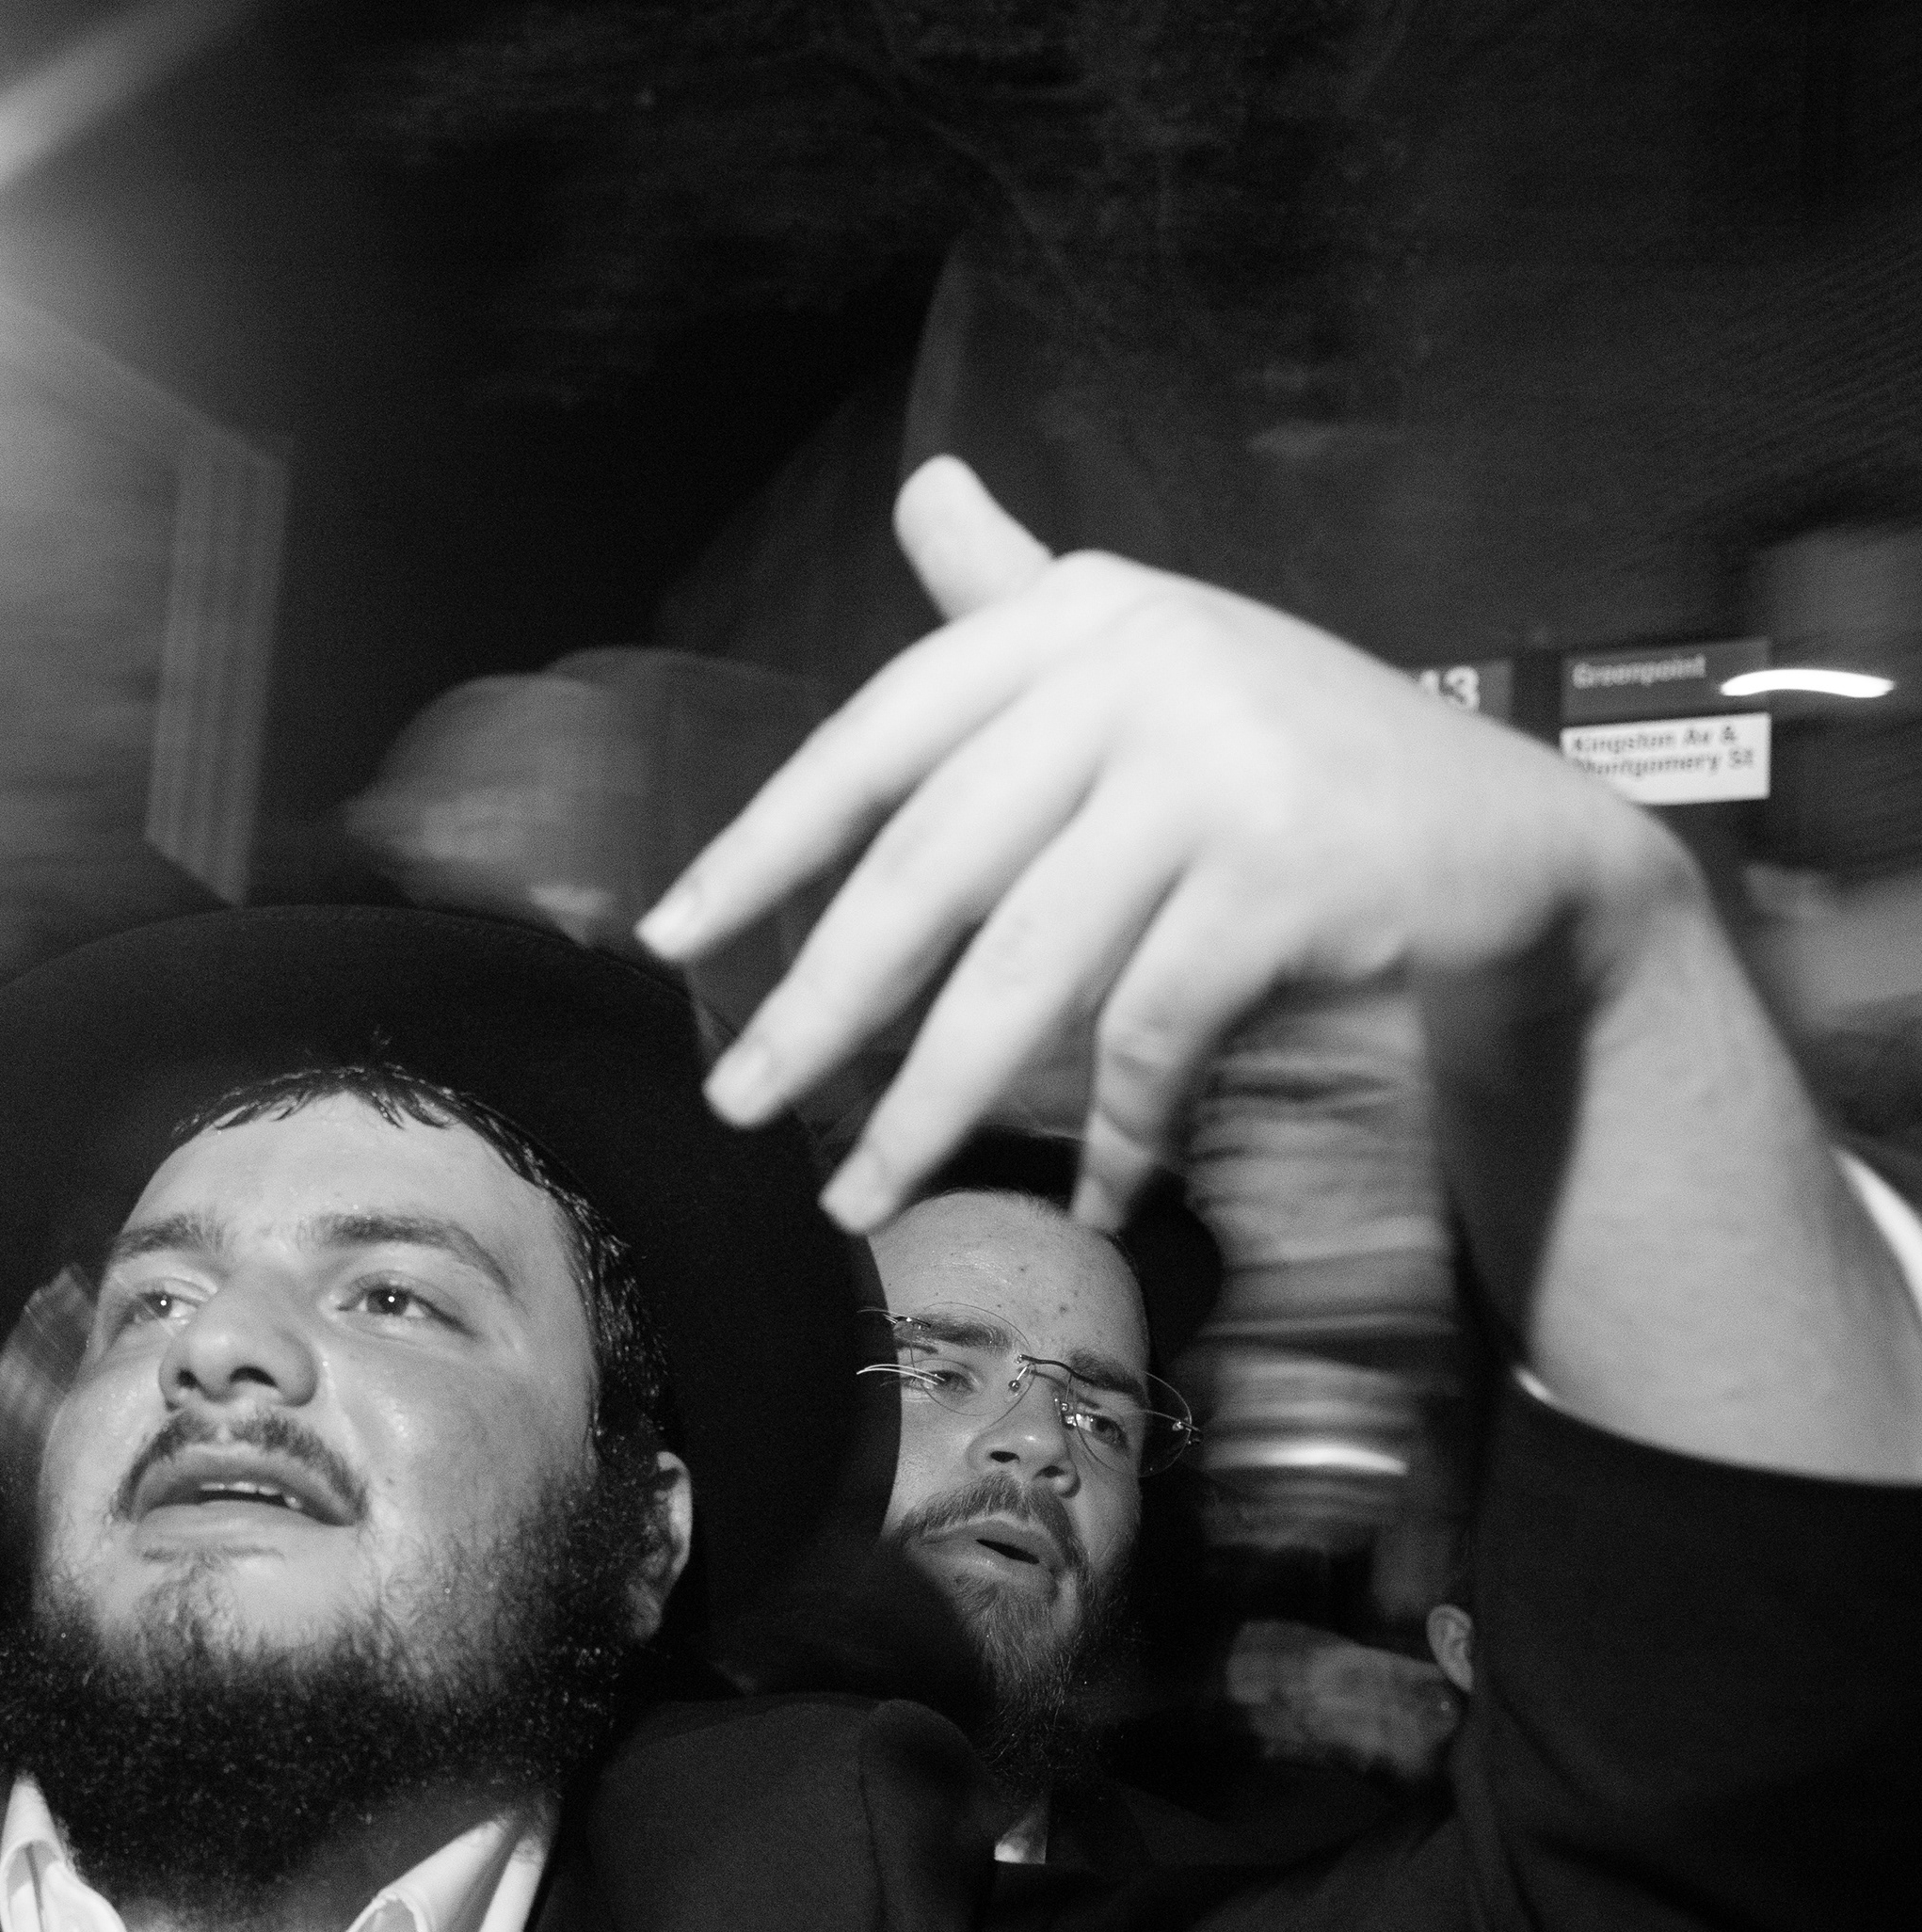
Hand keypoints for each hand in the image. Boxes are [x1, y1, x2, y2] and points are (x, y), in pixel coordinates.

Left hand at [635, 459, 1678, 1230]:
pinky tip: (1083, 1201)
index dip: (760, 849)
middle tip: (734, 1106)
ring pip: (1022, 972)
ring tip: (854, 1197)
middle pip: (927, 870)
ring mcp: (1217, 767)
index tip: (666, 941)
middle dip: (820, 1008)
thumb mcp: (1148, 657)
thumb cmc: (1290, 757)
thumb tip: (921, 486)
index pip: (875, 741)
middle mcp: (1139, 668)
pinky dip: (1109, 1131)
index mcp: (1078, 615)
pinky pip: (1148, 1033)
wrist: (1511, 843)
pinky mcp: (1284, 876)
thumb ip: (1019, 592)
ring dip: (929, 1106)